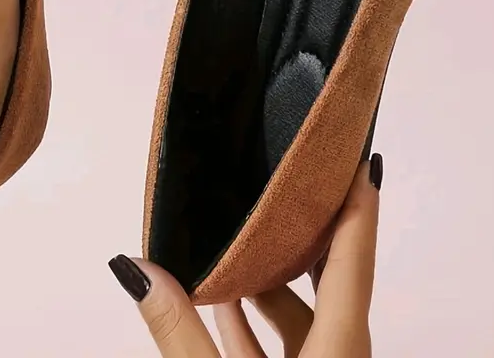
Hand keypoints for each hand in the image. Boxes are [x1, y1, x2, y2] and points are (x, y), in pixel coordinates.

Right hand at [109, 155, 382, 356]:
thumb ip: (177, 331)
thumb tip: (136, 267)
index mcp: (341, 353)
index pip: (354, 256)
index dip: (356, 202)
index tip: (353, 156)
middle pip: (330, 279)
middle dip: (300, 234)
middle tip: (277, 187)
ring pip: (302, 316)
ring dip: (268, 280)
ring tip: (233, 239)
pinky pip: (282, 349)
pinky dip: (254, 322)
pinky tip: (222, 301)